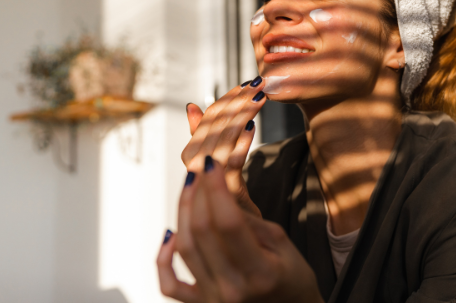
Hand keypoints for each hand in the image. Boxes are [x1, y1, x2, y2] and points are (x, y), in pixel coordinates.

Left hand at [157, 157, 324, 302]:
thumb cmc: (291, 278)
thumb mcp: (283, 243)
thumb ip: (249, 222)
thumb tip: (219, 195)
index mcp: (259, 274)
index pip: (228, 223)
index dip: (217, 189)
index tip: (213, 165)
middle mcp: (231, 289)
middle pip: (201, 232)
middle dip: (199, 193)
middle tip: (201, 169)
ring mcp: (212, 299)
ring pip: (185, 248)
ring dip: (183, 212)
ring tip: (191, 188)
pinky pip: (170, 284)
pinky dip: (163, 258)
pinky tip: (170, 233)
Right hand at [182, 77, 265, 216]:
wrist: (243, 243)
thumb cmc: (232, 201)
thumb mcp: (220, 166)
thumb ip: (205, 137)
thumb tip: (192, 106)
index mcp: (194, 160)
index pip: (207, 122)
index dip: (225, 101)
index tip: (246, 84)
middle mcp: (197, 172)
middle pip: (212, 130)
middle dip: (236, 103)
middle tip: (257, 84)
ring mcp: (210, 187)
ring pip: (220, 144)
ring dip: (240, 116)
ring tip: (259, 98)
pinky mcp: (227, 199)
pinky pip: (231, 167)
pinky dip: (240, 145)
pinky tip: (251, 128)